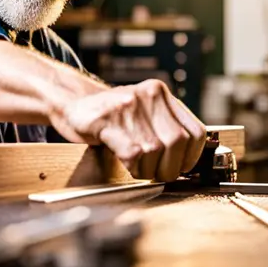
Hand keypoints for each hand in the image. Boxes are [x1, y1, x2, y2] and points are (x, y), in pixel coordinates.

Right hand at [50, 79, 206, 181]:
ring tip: (139, 167)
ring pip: (155, 150)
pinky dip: (134, 166)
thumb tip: (188, 156)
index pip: (195, 130)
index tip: (182, 166)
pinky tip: (127, 163)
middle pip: (177, 142)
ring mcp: (127, 106)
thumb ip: (164, 123)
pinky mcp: (107, 121)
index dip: (192, 156)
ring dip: (149, 169)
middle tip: (159, 174)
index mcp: (160, 92)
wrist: (72, 101)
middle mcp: (148, 95)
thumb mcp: (143, 108)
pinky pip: (133, 153)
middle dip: (170, 167)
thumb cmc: (110, 112)